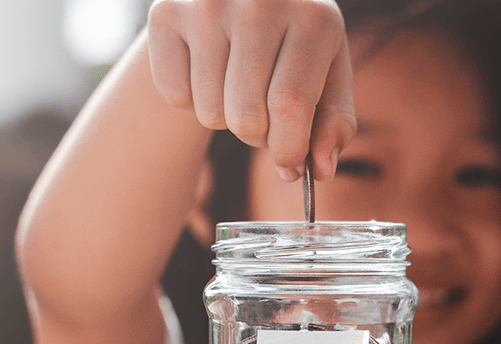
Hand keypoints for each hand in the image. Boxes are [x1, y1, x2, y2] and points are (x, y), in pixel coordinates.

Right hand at [148, 0, 355, 180]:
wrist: (234, 7)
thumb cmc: (290, 54)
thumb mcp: (326, 80)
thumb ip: (334, 126)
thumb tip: (322, 170)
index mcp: (312, 16)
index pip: (289, 104)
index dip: (287, 149)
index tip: (288, 164)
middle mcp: (258, 0)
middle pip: (246, 117)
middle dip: (256, 137)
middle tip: (263, 117)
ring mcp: (207, 3)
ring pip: (210, 112)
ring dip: (224, 119)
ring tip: (235, 89)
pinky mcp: (167, 13)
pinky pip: (176, 95)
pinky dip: (190, 100)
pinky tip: (205, 73)